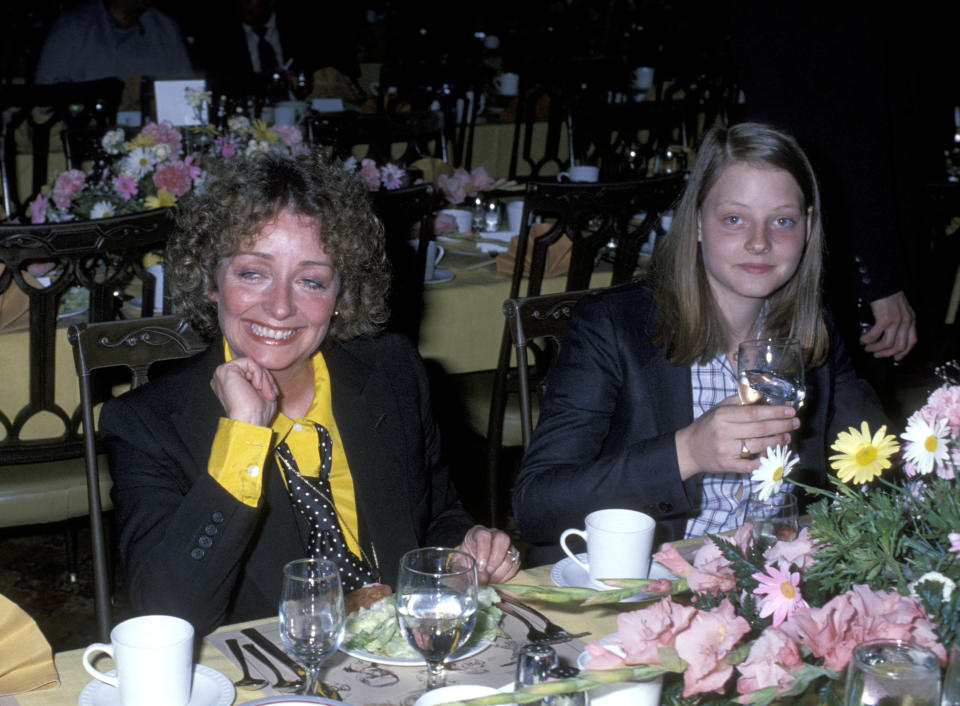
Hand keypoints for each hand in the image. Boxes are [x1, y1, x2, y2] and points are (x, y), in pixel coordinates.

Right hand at [210, 357, 278, 426]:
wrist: (251, 421)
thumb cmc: (258, 413)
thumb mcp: (264, 392)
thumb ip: (261, 379)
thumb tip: (265, 370)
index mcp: (230, 384)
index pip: (252, 373)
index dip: (266, 381)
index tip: (273, 395)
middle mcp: (224, 378)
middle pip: (252, 368)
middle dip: (267, 379)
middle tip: (271, 395)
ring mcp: (223, 373)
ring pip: (252, 365)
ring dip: (265, 379)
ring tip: (267, 393)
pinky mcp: (225, 370)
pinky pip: (249, 362)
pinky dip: (259, 374)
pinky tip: (258, 387)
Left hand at [460, 525, 519, 584]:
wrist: (471, 564)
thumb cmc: (465, 562)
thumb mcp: (459, 565)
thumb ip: (464, 571)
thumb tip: (481, 579)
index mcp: (478, 533)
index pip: (484, 535)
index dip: (483, 551)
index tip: (480, 566)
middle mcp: (494, 534)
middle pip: (502, 539)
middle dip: (495, 561)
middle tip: (486, 574)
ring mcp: (506, 544)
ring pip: (510, 555)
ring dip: (499, 572)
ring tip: (489, 580)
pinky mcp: (513, 555)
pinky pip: (515, 565)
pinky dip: (506, 576)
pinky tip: (496, 579)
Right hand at [675, 395, 798, 478]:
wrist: (688, 449)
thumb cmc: (707, 426)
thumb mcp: (719, 409)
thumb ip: (739, 402)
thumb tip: (762, 395)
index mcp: (722, 416)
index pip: (754, 413)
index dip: (775, 412)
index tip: (790, 411)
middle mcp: (724, 432)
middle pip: (760, 429)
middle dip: (782, 426)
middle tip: (795, 423)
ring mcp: (725, 450)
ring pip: (758, 446)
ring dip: (776, 441)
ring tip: (787, 437)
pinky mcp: (727, 465)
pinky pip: (750, 464)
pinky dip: (763, 459)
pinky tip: (772, 454)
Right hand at [860, 290, 916, 360]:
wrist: (883, 282)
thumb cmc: (888, 295)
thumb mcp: (900, 309)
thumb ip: (899, 321)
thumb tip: (888, 335)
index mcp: (911, 319)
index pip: (912, 341)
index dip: (904, 352)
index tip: (895, 358)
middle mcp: (906, 321)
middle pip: (899, 346)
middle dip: (887, 354)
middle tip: (876, 355)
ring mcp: (897, 321)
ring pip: (887, 343)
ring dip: (875, 348)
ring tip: (867, 348)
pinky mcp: (885, 319)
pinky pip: (875, 335)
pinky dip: (867, 340)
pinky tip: (862, 339)